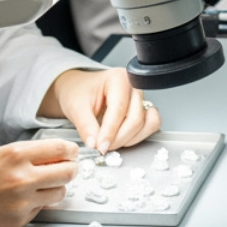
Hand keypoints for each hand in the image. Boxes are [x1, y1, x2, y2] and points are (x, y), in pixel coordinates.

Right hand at [0, 138, 77, 226]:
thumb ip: (24, 155)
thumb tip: (52, 157)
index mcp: (15, 155)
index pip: (61, 149)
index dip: (71, 151)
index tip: (71, 153)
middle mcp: (21, 178)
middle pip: (68, 172)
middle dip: (69, 170)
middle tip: (64, 170)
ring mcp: (21, 202)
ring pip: (60, 194)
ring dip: (55, 189)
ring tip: (40, 187)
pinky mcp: (18, 220)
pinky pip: (41, 210)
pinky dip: (36, 205)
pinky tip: (20, 201)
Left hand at [40, 68, 161, 153]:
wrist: (78, 89)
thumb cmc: (78, 91)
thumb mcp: (76, 107)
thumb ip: (86, 126)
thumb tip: (94, 144)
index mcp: (118, 78)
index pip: (119, 109)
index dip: (110, 131)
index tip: (100, 147)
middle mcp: (134, 87)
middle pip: (136, 119)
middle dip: (119, 138)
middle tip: (102, 147)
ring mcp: (141, 98)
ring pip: (146, 124)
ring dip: (129, 138)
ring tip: (111, 141)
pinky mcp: (144, 110)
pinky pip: (151, 126)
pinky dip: (138, 136)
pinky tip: (122, 137)